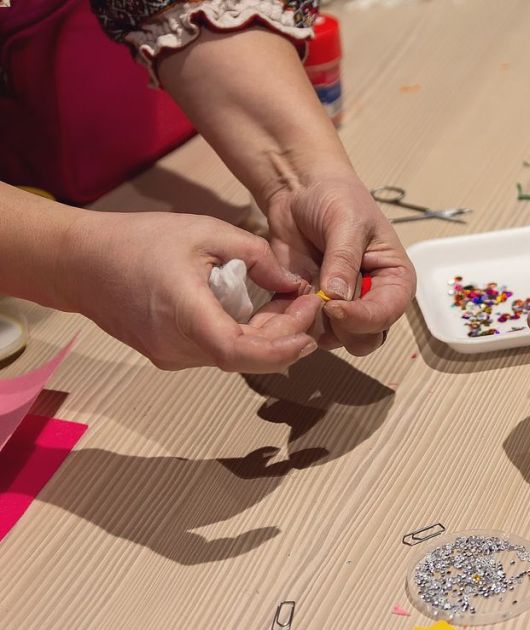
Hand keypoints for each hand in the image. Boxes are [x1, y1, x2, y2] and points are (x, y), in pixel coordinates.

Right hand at [64, 209, 320, 371]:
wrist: (79, 262)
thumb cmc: (138, 241)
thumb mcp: (206, 231)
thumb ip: (256, 255)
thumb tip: (292, 281)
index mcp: (184, 314)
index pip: (240, 353)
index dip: (282, 348)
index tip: (309, 327)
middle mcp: (177, 346)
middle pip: (246, 356)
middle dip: (286, 334)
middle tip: (307, 303)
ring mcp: (170, 355)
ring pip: (234, 356)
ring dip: (268, 336)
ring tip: (288, 302)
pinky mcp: (168, 354)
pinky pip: (217, 351)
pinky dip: (245, 335)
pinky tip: (258, 311)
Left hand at [265, 173, 415, 355]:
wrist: (299, 190)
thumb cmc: (336, 197)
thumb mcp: (346, 222)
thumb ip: (343, 260)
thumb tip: (337, 298)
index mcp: (394, 279)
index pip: (387, 313)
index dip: (363, 318)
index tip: (334, 307)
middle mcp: (372, 299)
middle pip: (365, 338)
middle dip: (342, 328)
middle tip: (318, 303)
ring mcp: (342, 307)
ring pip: (335, 340)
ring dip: (314, 326)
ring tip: (298, 295)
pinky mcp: (312, 307)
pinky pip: (305, 329)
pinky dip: (292, 322)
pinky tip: (284, 298)